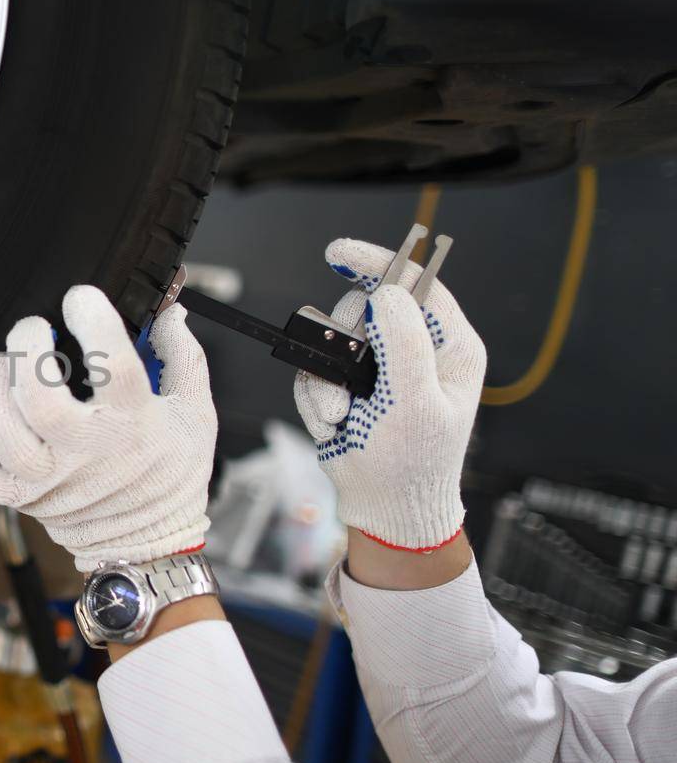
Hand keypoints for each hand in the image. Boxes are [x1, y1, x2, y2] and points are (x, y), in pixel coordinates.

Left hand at [0, 286, 215, 571]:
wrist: (149, 544)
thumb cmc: (171, 472)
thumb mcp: (196, 412)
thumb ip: (183, 357)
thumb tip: (170, 308)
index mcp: (134, 423)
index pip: (115, 364)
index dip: (94, 321)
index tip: (81, 299)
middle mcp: (89, 451)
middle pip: (41, 401)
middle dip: (27, 350)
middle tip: (31, 330)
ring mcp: (51, 479)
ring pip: (5, 434)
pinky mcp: (24, 499)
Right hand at [294, 239, 486, 550]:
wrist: (384, 508)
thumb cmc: (414, 464)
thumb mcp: (416, 401)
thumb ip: (403, 341)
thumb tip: (386, 292)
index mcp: (449, 346)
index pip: (415, 284)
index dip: (378, 263)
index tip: (340, 253)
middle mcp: (414, 350)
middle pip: (362, 308)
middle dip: (345, 344)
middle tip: (351, 377)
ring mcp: (378, 368)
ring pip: (329, 340)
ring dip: (327, 381)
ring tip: (345, 413)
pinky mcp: (346, 385)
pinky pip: (312, 370)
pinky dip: (317, 399)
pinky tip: (339, 423)